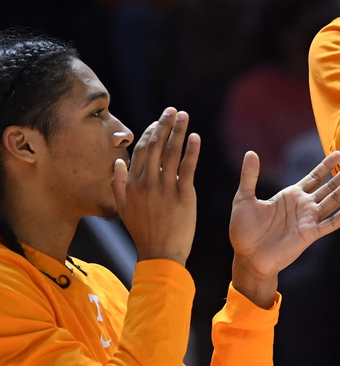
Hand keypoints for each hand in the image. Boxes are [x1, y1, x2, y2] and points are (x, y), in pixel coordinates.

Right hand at [112, 107, 198, 266]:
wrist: (160, 254)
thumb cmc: (143, 232)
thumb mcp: (122, 209)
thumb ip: (118, 184)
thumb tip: (117, 162)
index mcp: (132, 185)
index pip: (140, 152)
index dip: (150, 133)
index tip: (159, 121)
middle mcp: (147, 183)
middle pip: (155, 147)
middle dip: (164, 125)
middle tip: (172, 110)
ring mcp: (165, 188)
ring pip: (171, 153)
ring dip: (178, 132)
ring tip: (184, 115)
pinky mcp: (183, 195)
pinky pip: (188, 168)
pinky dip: (192, 151)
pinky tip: (195, 137)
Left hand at [228, 150, 339, 307]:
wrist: (248, 258)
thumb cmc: (244, 231)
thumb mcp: (244, 198)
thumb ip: (250, 176)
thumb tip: (251, 153)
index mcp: (291, 196)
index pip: (314, 177)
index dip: (327, 165)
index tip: (339, 153)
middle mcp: (304, 205)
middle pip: (330, 186)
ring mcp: (309, 219)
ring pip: (334, 200)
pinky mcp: (310, 234)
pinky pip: (331, 222)